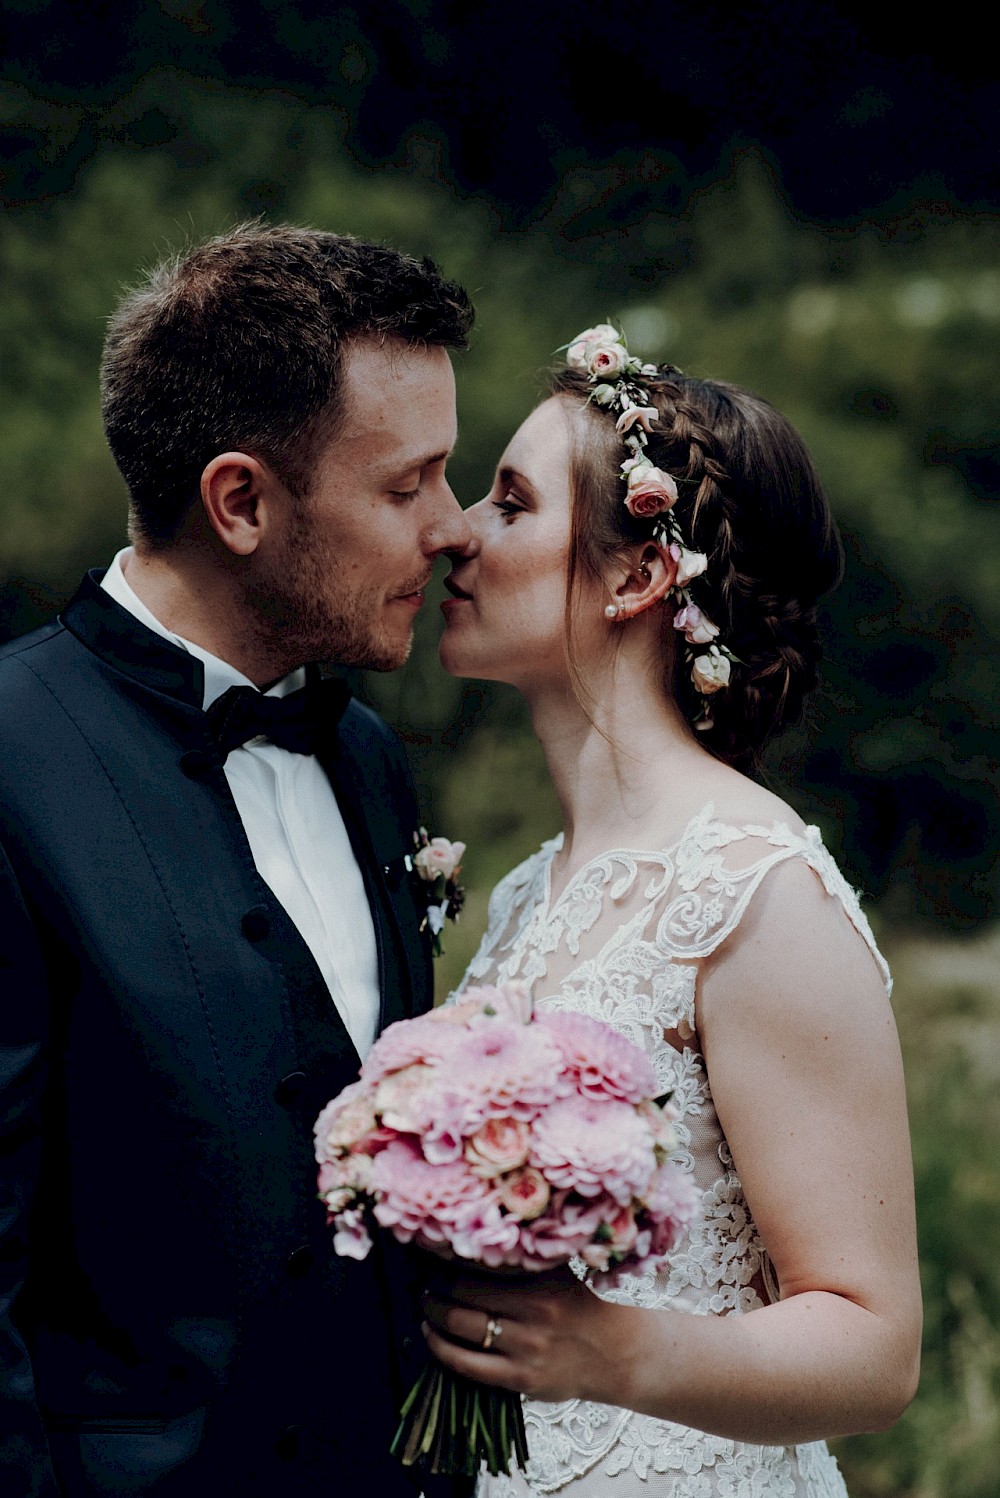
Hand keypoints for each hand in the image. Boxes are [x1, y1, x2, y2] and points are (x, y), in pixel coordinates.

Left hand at [422, 1266, 635, 1404]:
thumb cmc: (582, 1306)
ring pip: (461, 1329)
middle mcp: (532, 1314)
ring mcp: (525, 1349)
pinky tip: (432, 1337)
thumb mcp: (559, 1273)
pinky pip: (469, 1366)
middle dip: (433, 1288)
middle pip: (462, 1297)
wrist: (617, 1354)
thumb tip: (474, 1239)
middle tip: (421, 1281)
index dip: (445, 1262)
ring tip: (425, 1306)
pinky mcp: (521, 1379)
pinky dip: (442, 1350)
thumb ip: (523, 1261)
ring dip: (432, 1316)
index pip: (478, 1267)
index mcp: (540, 1282)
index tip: (429, 1255)